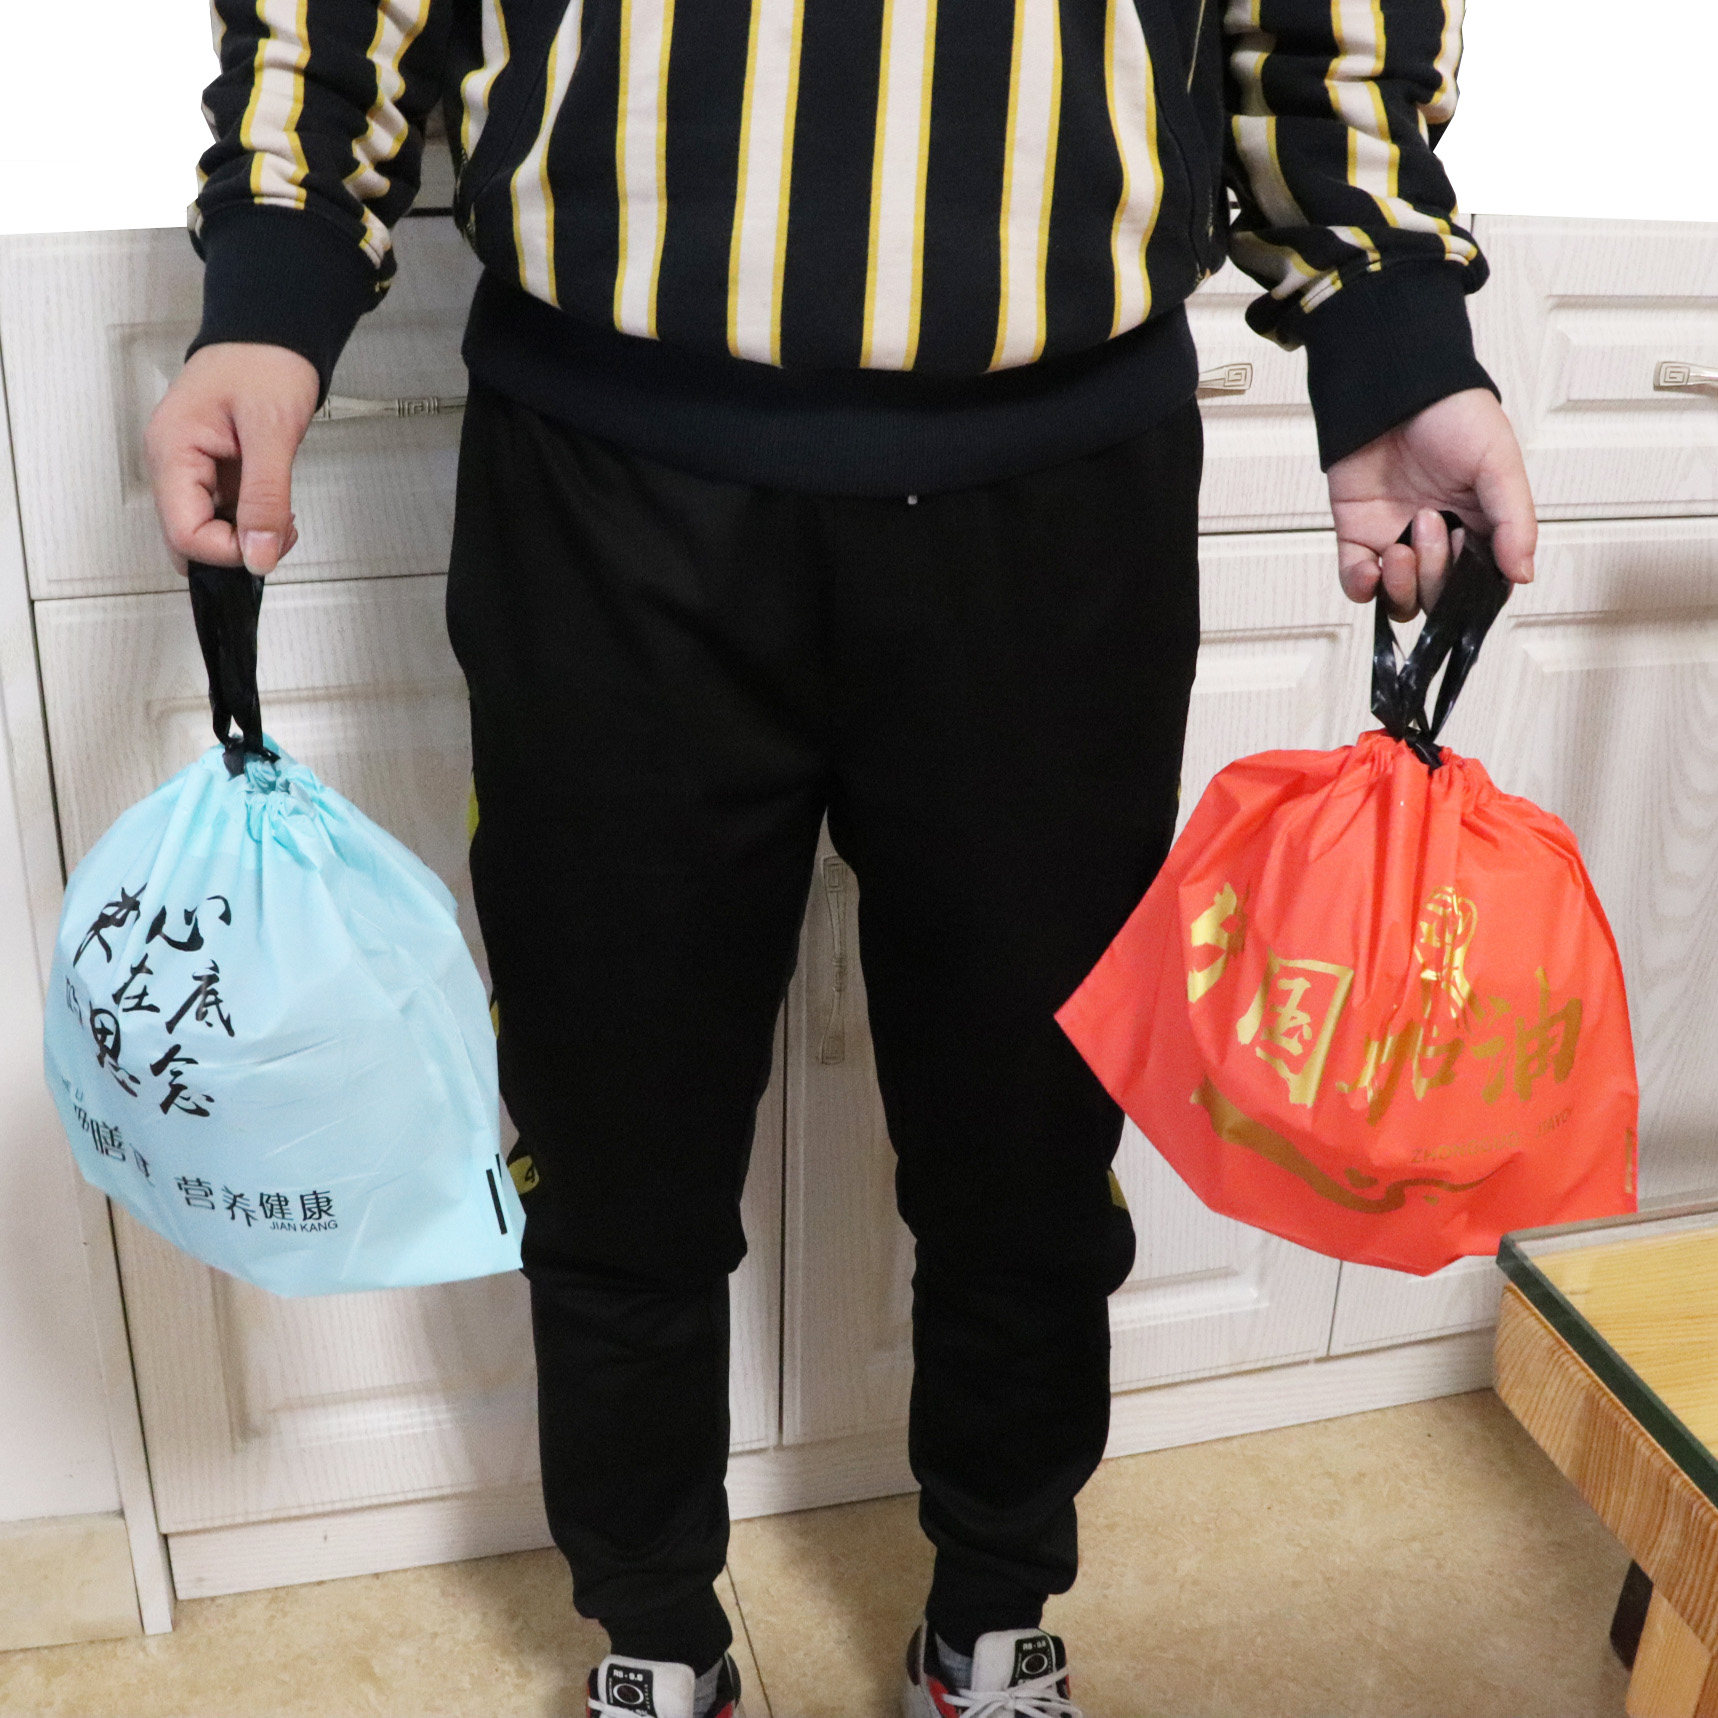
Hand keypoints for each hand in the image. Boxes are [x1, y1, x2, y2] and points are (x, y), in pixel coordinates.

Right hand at [145, 343, 319, 575]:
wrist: (272, 333)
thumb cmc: (266, 364)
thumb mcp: (272, 433)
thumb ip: (266, 498)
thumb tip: (259, 555)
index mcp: (172, 451)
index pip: (184, 535)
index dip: (229, 551)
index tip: (270, 540)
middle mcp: (170, 464)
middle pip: (188, 540)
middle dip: (237, 547)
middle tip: (278, 527)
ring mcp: (188, 469)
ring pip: (207, 531)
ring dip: (247, 534)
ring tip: (279, 510)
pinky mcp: (208, 471)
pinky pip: (222, 514)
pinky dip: (251, 519)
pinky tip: (272, 503)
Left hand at [1326, 387, 1536, 620]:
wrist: (1395, 385)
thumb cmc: (1453, 414)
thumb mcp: (1499, 464)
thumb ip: (1514, 521)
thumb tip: (1521, 574)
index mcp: (1480, 527)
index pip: (1482, 586)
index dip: (1475, 589)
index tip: (1473, 561)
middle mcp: (1439, 540)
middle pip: (1439, 597)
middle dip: (1436, 576)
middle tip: (1434, 524)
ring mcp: (1396, 540)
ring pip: (1401, 599)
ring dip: (1403, 587)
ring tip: (1403, 546)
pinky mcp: (1357, 536)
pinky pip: (1357, 583)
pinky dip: (1362, 587)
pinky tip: (1372, 570)